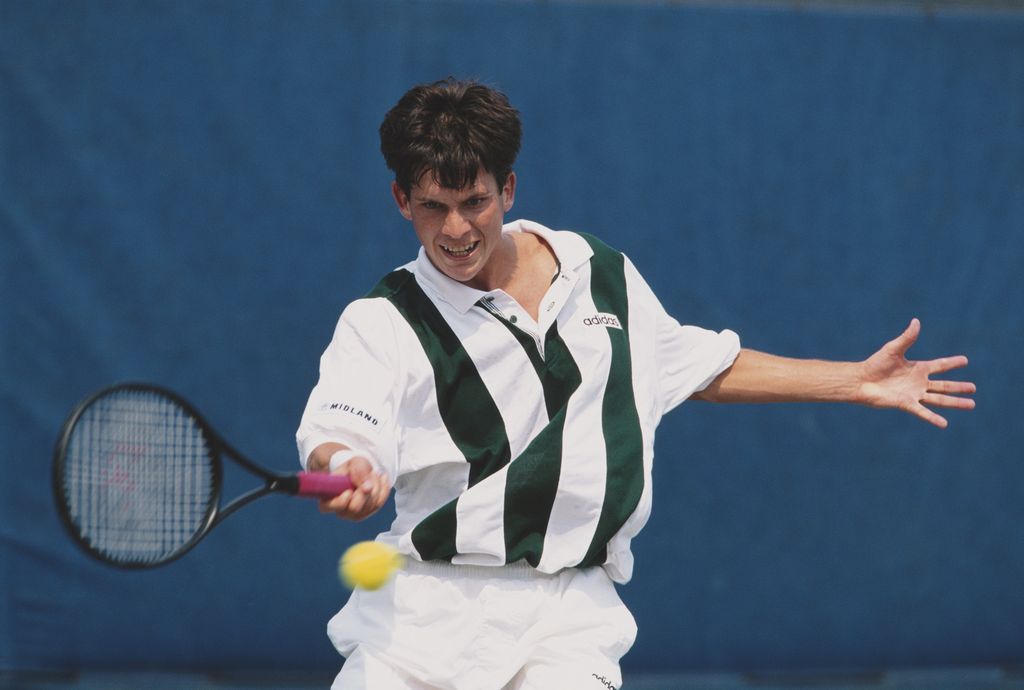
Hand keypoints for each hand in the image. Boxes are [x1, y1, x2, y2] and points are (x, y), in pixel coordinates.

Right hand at [318, 456, 390, 520]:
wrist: (358, 471)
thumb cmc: (351, 468)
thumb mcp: (353, 463)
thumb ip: (357, 471)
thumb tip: (367, 486)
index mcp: (328, 500)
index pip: (331, 506)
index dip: (341, 500)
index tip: (349, 490)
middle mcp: (340, 511)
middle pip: (355, 508)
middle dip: (364, 489)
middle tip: (367, 474)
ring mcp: (355, 514)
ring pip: (370, 505)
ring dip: (375, 487)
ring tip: (372, 473)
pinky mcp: (368, 512)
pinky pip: (379, 503)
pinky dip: (383, 489)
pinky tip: (382, 478)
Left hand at [859, 318, 975, 427]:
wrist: (861, 380)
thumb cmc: (875, 364)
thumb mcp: (893, 349)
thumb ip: (907, 337)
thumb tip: (916, 321)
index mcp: (917, 368)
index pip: (939, 365)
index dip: (951, 363)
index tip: (965, 360)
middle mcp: (918, 382)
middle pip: (943, 385)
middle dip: (958, 387)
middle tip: (973, 388)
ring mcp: (913, 393)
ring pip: (939, 399)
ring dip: (955, 402)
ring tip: (971, 404)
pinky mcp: (906, 403)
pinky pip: (922, 411)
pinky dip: (933, 418)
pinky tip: (944, 423)